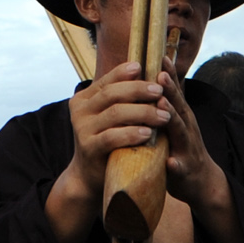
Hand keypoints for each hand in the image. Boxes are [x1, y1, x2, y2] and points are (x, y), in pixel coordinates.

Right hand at [63, 63, 165, 197]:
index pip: (107, 80)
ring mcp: (82, 129)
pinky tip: (148, 134)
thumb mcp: (110, 116)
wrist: (90, 175)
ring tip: (163, 116)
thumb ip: (119, 97)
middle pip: (112, 94)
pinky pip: (112, 137)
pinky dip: (132, 133)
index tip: (144, 68)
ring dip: (143, 113)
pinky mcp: (89, 148)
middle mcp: (80, 111)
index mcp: (84, 98)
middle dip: (139, 90)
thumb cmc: (107, 140)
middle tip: (160, 91)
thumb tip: (143, 70)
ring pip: (115, 113)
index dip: (125, 72)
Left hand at [157, 72, 227, 214]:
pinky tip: (171, 162)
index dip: (169, 74)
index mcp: (181, 116)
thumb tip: (152, 77)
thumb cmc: (180, 148)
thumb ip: (163, 104)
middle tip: (161, 73)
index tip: (161, 55)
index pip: (174, 92)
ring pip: (180, 131)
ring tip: (162, 106)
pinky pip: (180, 167)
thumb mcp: (173, 123)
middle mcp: (187, 128)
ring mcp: (187, 148)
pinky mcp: (185, 170)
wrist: (200, 182)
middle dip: (170, 89)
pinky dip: (175, 164)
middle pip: (178, 105)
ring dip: (172, 118)